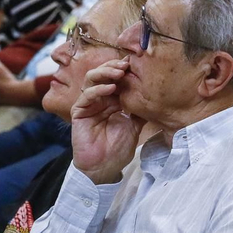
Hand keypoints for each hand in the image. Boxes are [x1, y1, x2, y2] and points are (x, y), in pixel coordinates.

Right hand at [69, 57, 140, 184]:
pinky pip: (86, 96)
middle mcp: (99, 99)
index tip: (136, 64)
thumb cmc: (118, 149)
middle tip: (126, 65)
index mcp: (112, 101)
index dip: (124, 70)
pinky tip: (109, 89)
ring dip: (105, 73)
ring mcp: (88, 104)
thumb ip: (139, 110)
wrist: (104, 168)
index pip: (115, 79)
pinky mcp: (79, 112)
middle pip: (103, 75)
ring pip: (92, 80)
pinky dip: (98, 90)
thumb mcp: (135, 126)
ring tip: (118, 73)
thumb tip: (153, 96)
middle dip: (114, 67)